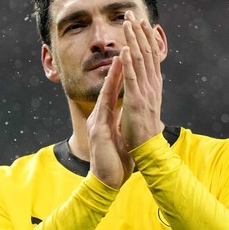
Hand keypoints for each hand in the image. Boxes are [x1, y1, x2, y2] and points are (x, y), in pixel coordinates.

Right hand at [86, 57, 132, 187]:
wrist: (107, 180)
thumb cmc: (115, 162)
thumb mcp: (119, 139)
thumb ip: (119, 125)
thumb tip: (124, 116)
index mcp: (106, 119)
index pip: (115, 94)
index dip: (122, 77)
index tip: (130, 60)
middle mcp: (100, 117)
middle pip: (109, 89)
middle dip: (117, 68)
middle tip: (125, 49)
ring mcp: (98, 122)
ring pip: (105, 93)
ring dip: (112, 74)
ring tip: (119, 56)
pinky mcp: (99, 130)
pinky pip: (104, 107)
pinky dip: (109, 92)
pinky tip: (113, 81)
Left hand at [120, 11, 163, 150]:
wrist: (148, 149)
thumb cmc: (144, 129)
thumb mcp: (148, 105)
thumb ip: (146, 90)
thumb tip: (145, 80)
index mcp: (155, 86)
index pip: (152, 57)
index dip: (147, 38)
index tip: (142, 22)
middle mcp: (153, 86)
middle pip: (147, 53)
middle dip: (139, 32)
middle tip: (132, 14)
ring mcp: (145, 92)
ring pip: (140, 61)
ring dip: (134, 41)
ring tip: (128, 24)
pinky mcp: (135, 101)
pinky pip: (131, 78)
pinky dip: (128, 63)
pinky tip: (124, 49)